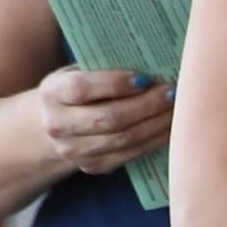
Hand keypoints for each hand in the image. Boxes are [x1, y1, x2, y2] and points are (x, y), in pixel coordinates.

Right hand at [38, 67, 173, 173]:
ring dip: (156, 124)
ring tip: (177, 109)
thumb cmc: (76, 89)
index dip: (115, 84)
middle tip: (172, 92)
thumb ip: (104, 67)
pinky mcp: (91, 166)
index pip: (82, 89)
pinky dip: (153, 140)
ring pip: (123, 140)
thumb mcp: (78, 71)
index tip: (145, 78)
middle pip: (108, 118)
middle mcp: (57, 125)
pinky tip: (169, 127)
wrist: (50, 127)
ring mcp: (73, 150)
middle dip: (146, 105)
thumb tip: (152, 60)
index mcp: (52, 93)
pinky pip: (129, 155)